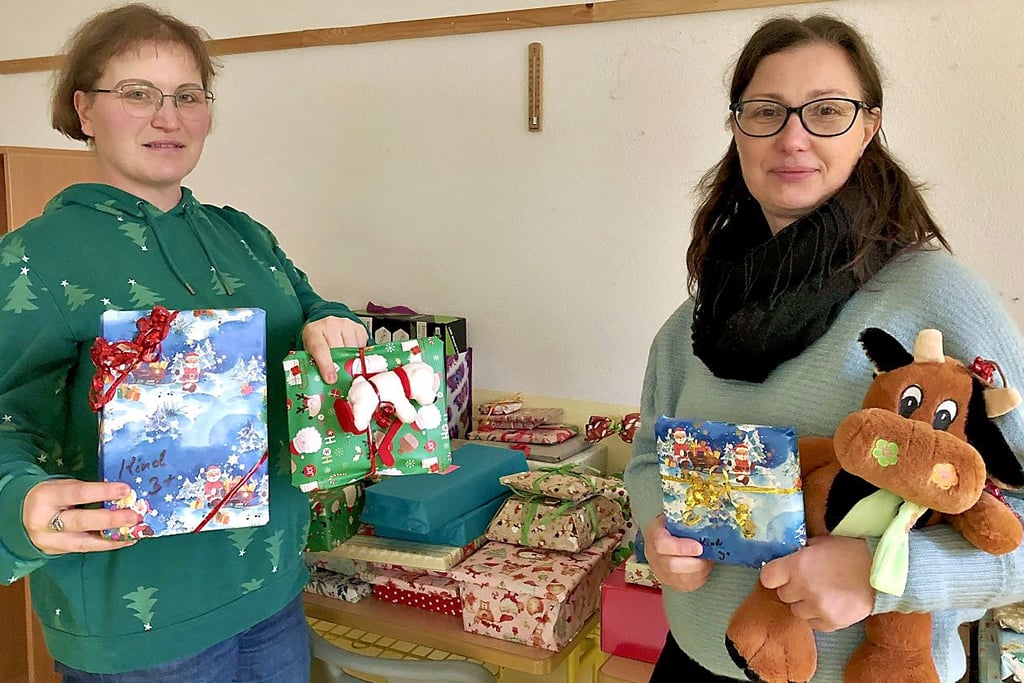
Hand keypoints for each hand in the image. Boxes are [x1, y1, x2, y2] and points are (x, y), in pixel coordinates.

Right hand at [23, 480, 142, 553]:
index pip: (77, 494)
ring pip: (85, 542)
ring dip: (114, 537)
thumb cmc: (51, 496)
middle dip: (110, 520)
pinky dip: (108, 544)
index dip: (102, 492)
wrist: (20, 515)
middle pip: (81, 521)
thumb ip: (87, 491)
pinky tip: (126, 540)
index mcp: (46, 497)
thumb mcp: (62, 487)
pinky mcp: (58, 552)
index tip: (126, 490)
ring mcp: (50, 541)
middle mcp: (45, 522)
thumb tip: (121, 495)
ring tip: (136, 532)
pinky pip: (86, 548)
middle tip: (134, 516)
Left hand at [302, 316, 368, 382]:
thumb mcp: (310, 353)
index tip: (331, 379)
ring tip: (346, 364)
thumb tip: (325, 385)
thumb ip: (315, 366)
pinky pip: (363, 346)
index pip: (320, 349)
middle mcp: (330, 325)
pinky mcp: (358, 327)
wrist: (323, 326)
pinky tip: (352, 354)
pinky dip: (359, 354)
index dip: (326, 365)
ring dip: (352, 360)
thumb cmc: (316, 342)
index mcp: (313, 333)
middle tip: (342, 377)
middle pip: (340, 350)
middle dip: (342, 365)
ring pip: (354, 349)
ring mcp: (345, 324)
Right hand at [643, 515, 713, 591]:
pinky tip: (704, 569)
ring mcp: (660, 571)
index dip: (681, 548)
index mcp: (653, 534)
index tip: (699, 547)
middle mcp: (653, 555)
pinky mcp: (670, 583)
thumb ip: (687, 516)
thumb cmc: (674, 526)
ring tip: (708, 561)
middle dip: (695, 564)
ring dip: (699, 571)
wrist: (665, 539)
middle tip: (708, 556)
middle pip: (671, 566)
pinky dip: (699, 578)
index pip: (661, 544)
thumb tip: (709, 511)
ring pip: (680, 579)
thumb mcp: (676, 517)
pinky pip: (686, 586)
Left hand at [759, 535, 874, 631]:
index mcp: (797, 565)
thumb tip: (789, 558)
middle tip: (806, 582)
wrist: (883, 572)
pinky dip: (818, 616)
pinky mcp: (831, 623)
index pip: (767, 577)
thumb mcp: (821, 543)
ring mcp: (817, 608)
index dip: (774, 575)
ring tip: (820, 594)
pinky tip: (830, 604)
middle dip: (792, 588)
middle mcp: (803, 588)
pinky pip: (814, 624)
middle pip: (783, 595)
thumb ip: (801, 552)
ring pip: (797, 611)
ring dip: (804, 604)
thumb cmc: (852, 552)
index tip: (781, 574)